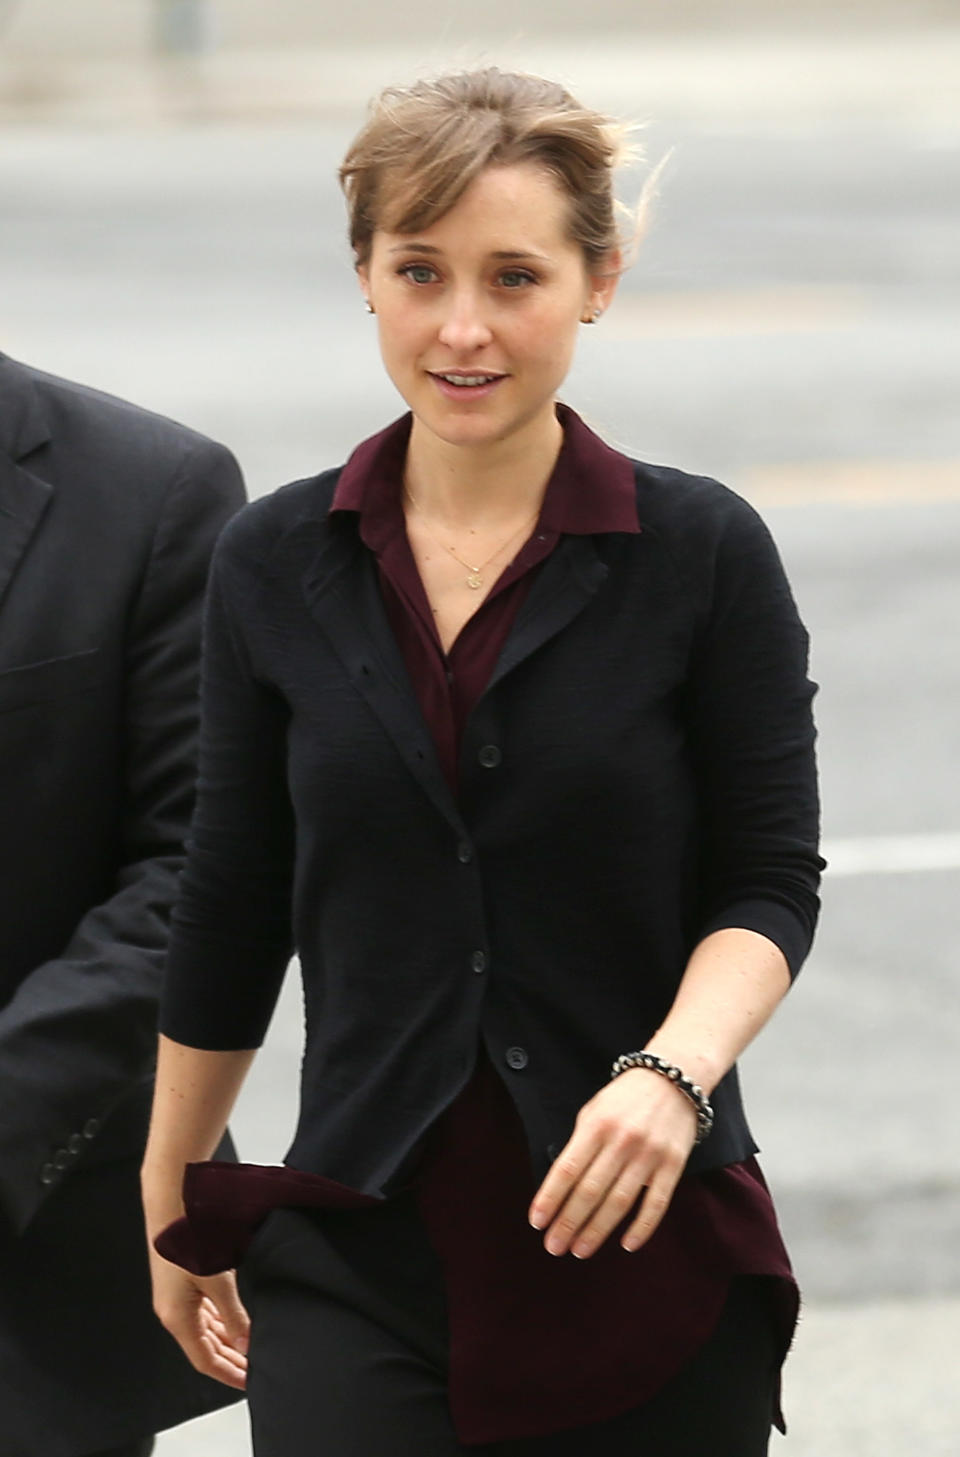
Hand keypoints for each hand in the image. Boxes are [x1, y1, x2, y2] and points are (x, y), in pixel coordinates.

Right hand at [148, 1245, 248, 1389]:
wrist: (172, 1205)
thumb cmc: (189, 1240)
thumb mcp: (218, 1282)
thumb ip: (233, 1316)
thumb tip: (246, 1344)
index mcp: (177, 1319)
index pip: (205, 1360)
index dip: (228, 1374)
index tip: (248, 1382)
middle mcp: (173, 1313)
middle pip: (205, 1348)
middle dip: (230, 1360)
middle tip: (254, 1370)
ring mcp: (176, 1298)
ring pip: (205, 1330)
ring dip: (227, 1341)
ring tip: (249, 1350)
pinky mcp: (180, 1283)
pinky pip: (203, 1312)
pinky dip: (220, 1322)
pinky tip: (233, 1323)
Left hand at [528, 1068, 697, 1258]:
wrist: (673, 1079)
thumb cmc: (625, 1099)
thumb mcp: (594, 1111)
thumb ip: (579, 1145)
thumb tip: (560, 1187)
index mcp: (596, 1126)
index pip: (567, 1170)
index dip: (550, 1198)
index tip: (537, 1222)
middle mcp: (621, 1141)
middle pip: (590, 1191)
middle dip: (568, 1222)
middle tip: (553, 1246)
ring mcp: (649, 1155)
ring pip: (619, 1202)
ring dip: (597, 1230)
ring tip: (580, 1250)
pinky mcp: (673, 1165)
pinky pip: (656, 1203)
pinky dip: (642, 1227)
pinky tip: (626, 1244)